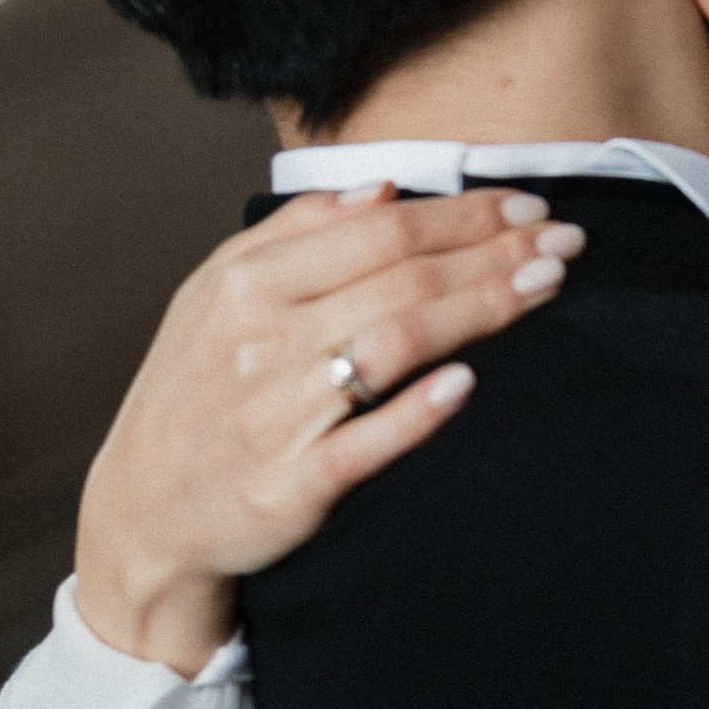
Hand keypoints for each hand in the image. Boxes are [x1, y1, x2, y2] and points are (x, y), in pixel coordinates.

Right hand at [72, 187, 584, 674]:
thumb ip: (294, 232)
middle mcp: (261, 340)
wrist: (142, 518)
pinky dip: (416, 412)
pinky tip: (467, 383)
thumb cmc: (192, 394)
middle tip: (566, 239)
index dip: (464, 213)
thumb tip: (383, 189)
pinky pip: (363, 443)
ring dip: (480, 309)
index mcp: (247, 283)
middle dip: (495, 251)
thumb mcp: (214, 295)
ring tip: (547, 285)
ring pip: (396, 344)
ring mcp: (276, 414)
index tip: (530, 204)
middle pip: (402, 279)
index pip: (381, 231)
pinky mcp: (288, 487)